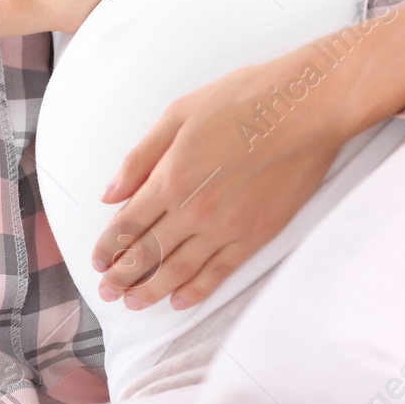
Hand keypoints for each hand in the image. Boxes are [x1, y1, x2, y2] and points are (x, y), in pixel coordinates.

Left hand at [90, 48, 356, 310]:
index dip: (108, 248)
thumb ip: (140, 158)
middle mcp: (193, 210)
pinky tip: (179, 301)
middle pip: (147, 254)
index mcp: (170, 178)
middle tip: (107, 292)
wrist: (306, 109)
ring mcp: (226, 227)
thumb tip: (110, 193)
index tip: (97, 262)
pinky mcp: (256, 235)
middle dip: (122, 277)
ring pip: (178, 270)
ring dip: (151, 290)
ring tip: (133, 303)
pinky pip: (219, 273)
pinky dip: (195, 291)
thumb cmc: (244, 100)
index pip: (127, 225)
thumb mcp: (179, 114)